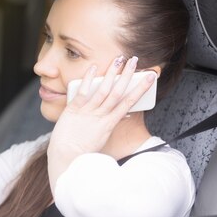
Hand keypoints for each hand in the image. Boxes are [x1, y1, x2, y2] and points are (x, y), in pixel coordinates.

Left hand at [47, 55, 156, 179]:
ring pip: (102, 89)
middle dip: (128, 75)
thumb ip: (109, 124)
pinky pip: (83, 91)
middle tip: (135, 61)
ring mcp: (87, 112)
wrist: (65, 157)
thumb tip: (120, 113)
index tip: (150, 77)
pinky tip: (94, 67)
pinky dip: (89, 79)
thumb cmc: (82, 150)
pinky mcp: (73, 110)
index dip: (141, 89)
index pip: (129, 103)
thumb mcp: (101, 138)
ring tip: (119, 60)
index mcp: (110, 124)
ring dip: (112, 73)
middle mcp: (100, 116)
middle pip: (117, 92)